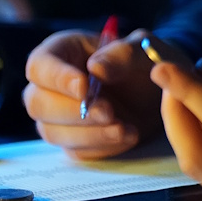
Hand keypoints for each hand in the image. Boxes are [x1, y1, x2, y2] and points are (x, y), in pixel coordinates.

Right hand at [22, 27, 185, 158]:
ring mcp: (59, 116)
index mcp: (61, 52)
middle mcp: (51, 86)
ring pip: (52, 132)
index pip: (39, 65)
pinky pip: (76, 151)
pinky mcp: (74, 141)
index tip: (84, 86)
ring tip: (125, 128)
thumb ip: (123, 53)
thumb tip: (95, 69)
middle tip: (109, 112)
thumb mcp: (143, 49)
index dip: (56, 78)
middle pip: (37, 103)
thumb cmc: (147, 63)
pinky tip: (129, 135)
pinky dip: (102, 147)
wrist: (163, 93)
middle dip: (73, 111)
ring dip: (88, 134)